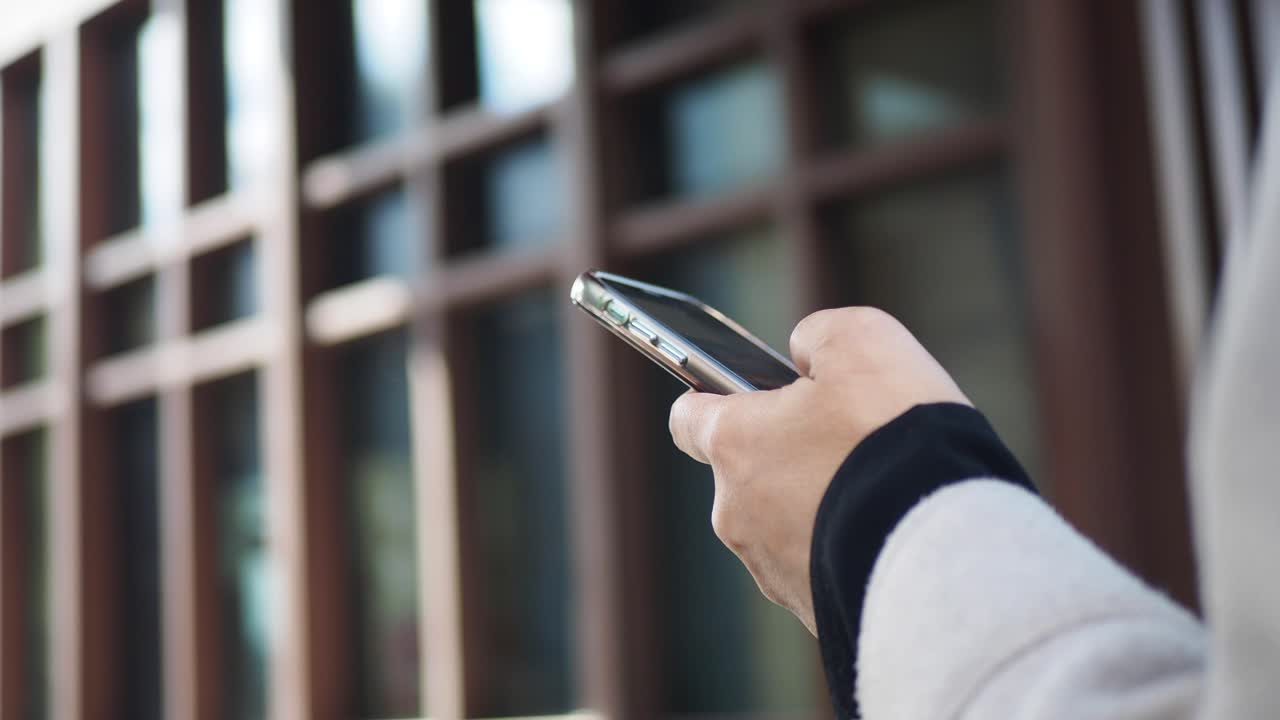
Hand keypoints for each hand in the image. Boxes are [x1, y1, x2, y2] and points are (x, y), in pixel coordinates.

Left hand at [668, 307, 969, 633]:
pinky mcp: (811, 609)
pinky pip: (821, 567)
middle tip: (850, 438)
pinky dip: (847, 548)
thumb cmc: (896, 435)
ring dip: (821, 504)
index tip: (747, 392)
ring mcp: (771, 569)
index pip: (689, 417)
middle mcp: (736, 513)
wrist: (944, 547)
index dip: (716, 397)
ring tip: (881, 488)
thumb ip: (818, 336)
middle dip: (790, 453)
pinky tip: (891, 533)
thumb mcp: (862, 339)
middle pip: (748, 472)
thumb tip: (804, 355)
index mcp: (733, 444)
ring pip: (785, 523)